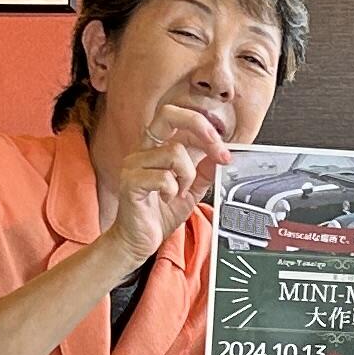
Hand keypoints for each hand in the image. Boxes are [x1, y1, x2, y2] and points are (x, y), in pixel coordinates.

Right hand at [103, 102, 229, 262]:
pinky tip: (167, 199)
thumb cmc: (158, 214)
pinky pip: (164, 177)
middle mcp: (143, 150)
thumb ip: (204, 171)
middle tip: (217, 150)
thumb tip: (221, 155)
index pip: (180, 119)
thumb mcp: (191, 190)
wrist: (137, 241)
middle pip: (167, 114)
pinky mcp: (130, 182)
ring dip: (188, 176)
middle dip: (199, 127)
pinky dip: (173, 190)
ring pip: (174, 152)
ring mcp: (134, 164)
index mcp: (157, 147)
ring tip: (180, 192)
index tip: (223, 152)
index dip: (206, 130)